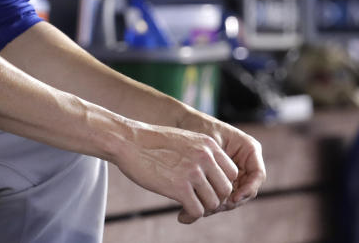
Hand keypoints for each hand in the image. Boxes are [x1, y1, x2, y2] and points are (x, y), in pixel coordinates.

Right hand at [113, 122, 238, 223]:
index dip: (221, 185)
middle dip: (213, 199)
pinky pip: (197, 211)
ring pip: (213, 203)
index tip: (207, 190)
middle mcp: (204, 157)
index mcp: (208, 144)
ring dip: (201, 210)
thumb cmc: (150, 142)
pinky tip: (181, 215)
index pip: (231, 172)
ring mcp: (192, 172)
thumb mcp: (184, 141)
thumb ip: (201, 155)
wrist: (127, 141)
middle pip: (225, 189)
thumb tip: (212, 177)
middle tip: (198, 203)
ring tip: (187, 209)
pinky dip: (191, 216)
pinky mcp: (179, 187)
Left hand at [176, 110, 266, 219]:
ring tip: (200, 211)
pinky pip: (221, 195)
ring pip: (233, 197)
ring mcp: (236, 173)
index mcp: (249, 149)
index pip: (258, 175)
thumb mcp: (210, 143)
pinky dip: (210, 202)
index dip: (248, 189)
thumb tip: (226, 190)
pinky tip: (195, 209)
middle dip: (230, 202)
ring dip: (218, 206)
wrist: (183, 125)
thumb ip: (218, 162)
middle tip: (211, 209)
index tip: (233, 198)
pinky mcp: (223, 180)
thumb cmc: (198, 127)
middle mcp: (246, 162)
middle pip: (246, 190)